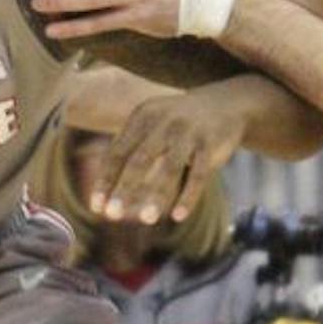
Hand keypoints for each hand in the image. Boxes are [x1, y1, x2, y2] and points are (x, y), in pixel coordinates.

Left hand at [89, 89, 245, 224]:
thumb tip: (107, 192)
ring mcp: (189, 132)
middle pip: (139, 160)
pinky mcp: (211, 144)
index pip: (117, 152)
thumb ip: (130, 152)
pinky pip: (198, 175)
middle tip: (112, 215)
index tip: (97, 207)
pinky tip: (178, 216)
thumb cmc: (178, 125)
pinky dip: (188, 197)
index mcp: (142, 117)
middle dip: (124, 189)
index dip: (106, 180)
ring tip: (146, 220)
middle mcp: (163, 122)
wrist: (225, 104)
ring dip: (156, 195)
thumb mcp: (152, 127)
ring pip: (170, 168)